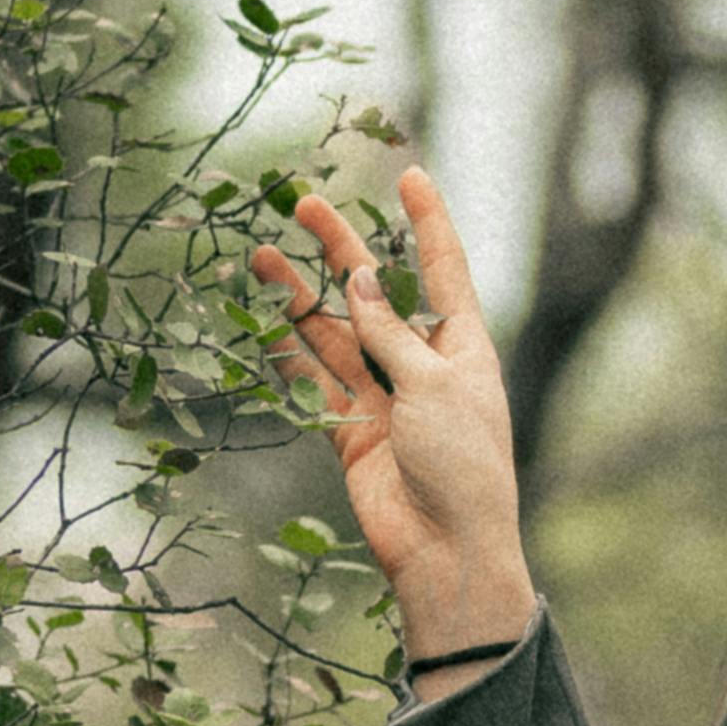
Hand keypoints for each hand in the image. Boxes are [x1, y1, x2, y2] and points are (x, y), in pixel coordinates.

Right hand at [260, 163, 531, 670]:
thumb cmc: (461, 465)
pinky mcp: (351, 429)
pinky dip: (290, 350)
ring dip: (301, 296)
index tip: (411, 175)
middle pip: (375, 292)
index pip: (443, 268)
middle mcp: (423, 364)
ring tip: (262, 255)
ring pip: (336, 333)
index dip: (426, 221)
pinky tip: (263, 315)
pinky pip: (316, 379)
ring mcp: (385, 396)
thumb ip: (388, 332)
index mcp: (463, 345)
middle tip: (303, 203)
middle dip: (341, 248)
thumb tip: (356, 278)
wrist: (444, 550)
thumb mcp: (432, 384)